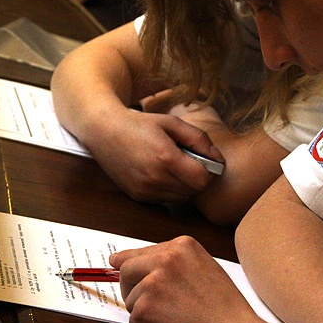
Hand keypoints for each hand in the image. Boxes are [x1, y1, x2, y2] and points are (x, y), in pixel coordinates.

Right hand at [86, 107, 223, 202]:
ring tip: (176, 166)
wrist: (104, 132)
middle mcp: (155, 178)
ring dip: (185, 185)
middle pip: (194, 191)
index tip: (206, 160)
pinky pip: (167, 199)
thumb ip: (198, 139)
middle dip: (198, 178)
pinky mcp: (139, 197)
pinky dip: (171, 189)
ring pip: (182, 198)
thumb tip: (217, 158)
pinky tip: (163, 172)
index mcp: (165, 158)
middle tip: (190, 161)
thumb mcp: (172, 123)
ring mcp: (145, 190)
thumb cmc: (139, 124)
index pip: (202, 179)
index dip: (210, 171)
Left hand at [110, 236, 283, 322]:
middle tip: (150, 304)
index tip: (116, 262)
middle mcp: (165, 259)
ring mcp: (152, 283)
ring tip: (174, 317)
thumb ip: (174, 261)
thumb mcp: (203, 268)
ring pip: (130, 298)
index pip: (141, 251)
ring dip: (144, 311)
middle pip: (127, 270)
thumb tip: (132, 261)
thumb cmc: (224, 307)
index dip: (128, 261)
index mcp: (182, 245)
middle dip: (131, 287)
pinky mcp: (145, 309)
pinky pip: (133, 321)